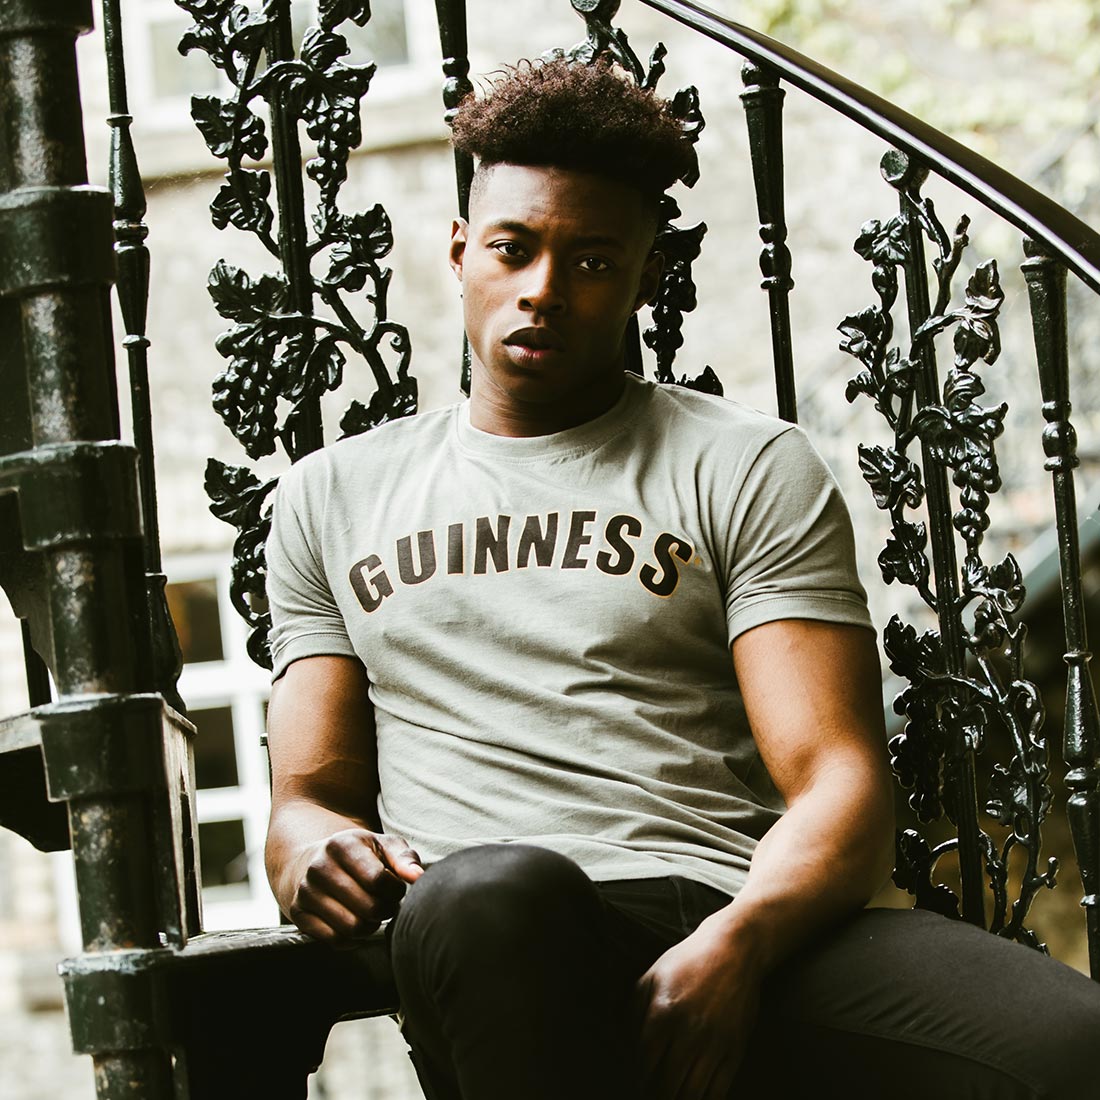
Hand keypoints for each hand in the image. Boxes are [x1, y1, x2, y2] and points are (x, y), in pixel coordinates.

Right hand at [284, 829, 423, 941]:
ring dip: (371, 927)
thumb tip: (418, 877)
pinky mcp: (298, 914)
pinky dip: (352, 940)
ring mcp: (306, 892)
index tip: (395, 888)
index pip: (379, 880)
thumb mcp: (382, 845)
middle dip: (386, 910)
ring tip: (373, 913)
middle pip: (368, 908)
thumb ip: (404, 858)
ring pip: (352, 928)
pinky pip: (335, 941)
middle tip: (387, 904)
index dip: (395, 890)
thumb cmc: (358, 855)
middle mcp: (319, 867)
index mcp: (342, 845)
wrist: (311, 861)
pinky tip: (357, 923)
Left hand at [635, 915, 761, 1099]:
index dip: (637, 1080)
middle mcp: (688, 1032)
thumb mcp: (651, 976)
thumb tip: (624, 1047)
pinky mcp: (735, 1049)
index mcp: (663, 1012)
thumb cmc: (687, 961)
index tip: (636, 1084)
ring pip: (692, 1095)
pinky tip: (693, 1095)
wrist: (733, 950)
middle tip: (652, 1093)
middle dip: (655, 1095)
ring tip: (670, 1095)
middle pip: (666, 1087)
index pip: (644, 1065)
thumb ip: (632, 1011)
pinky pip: (718, 1091)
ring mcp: (715, 1043)